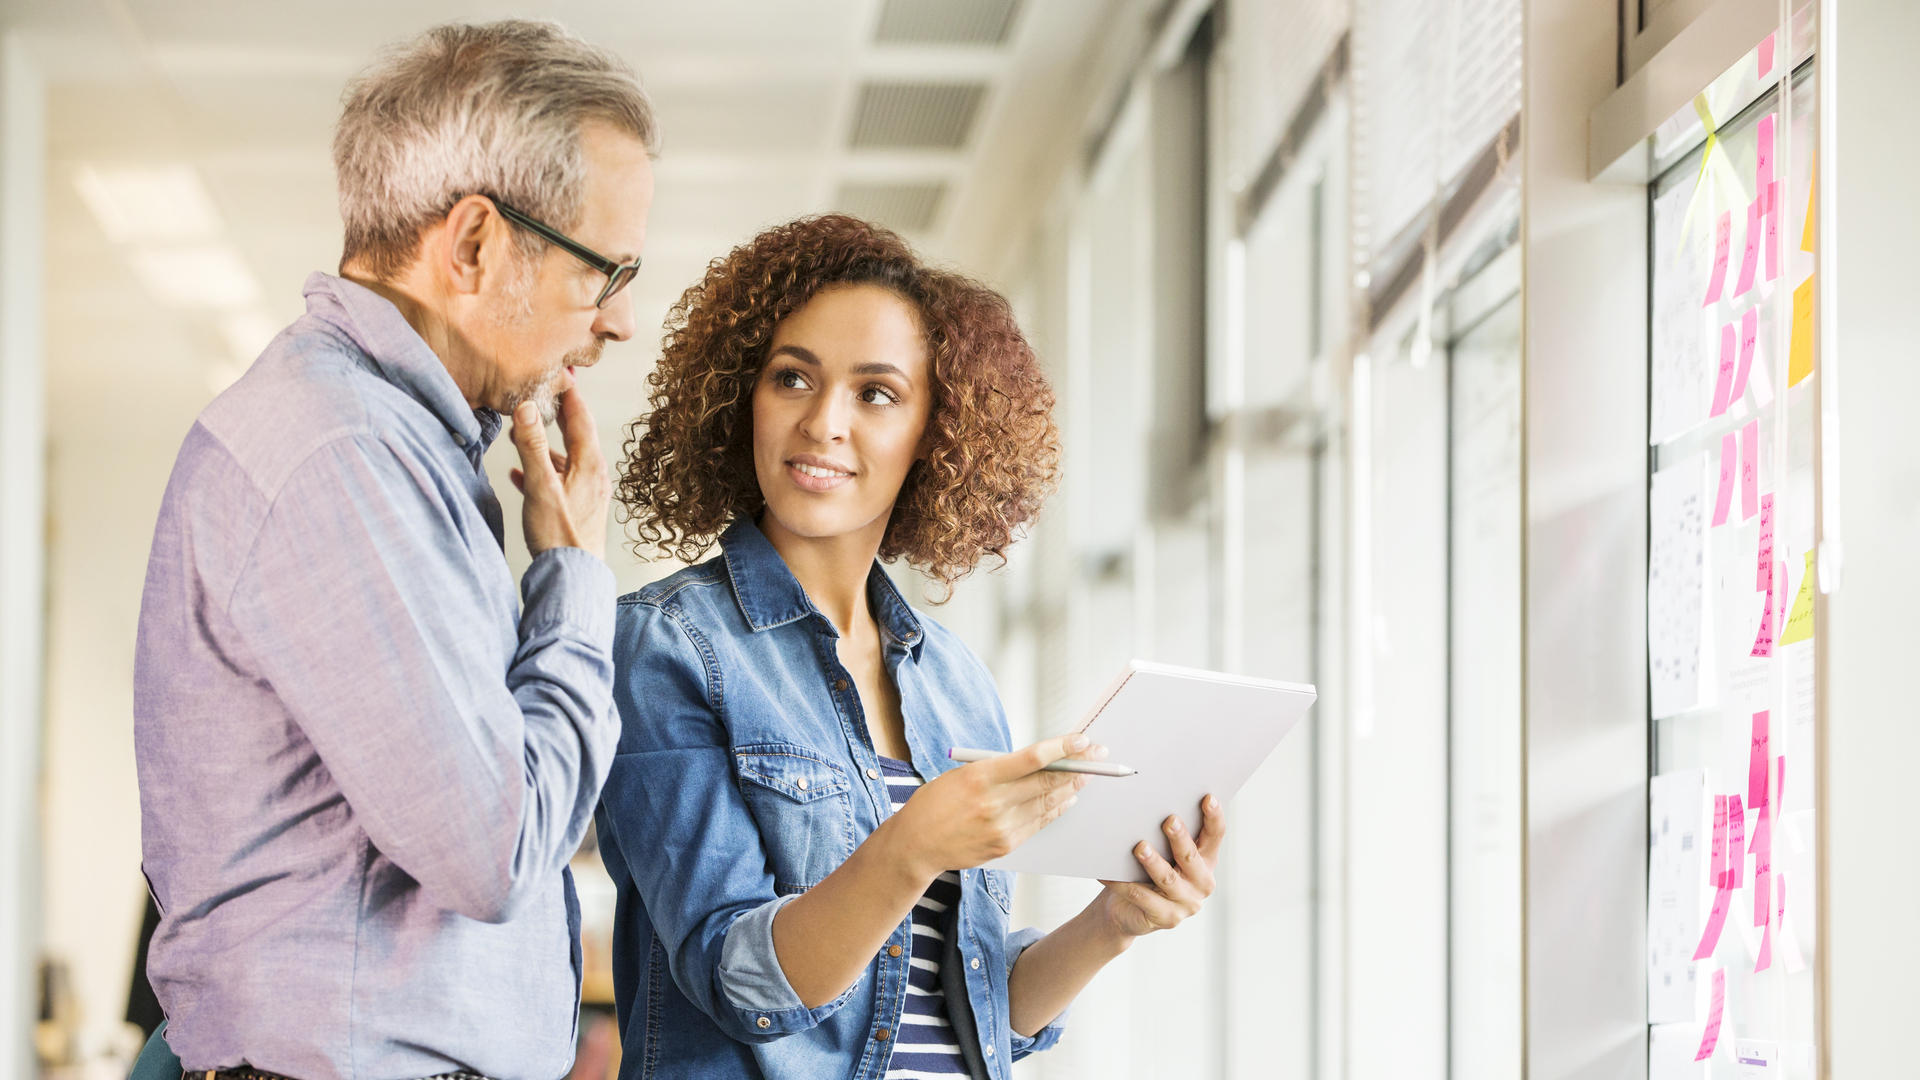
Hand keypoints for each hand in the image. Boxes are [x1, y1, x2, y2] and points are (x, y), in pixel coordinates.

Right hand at [509, 389, 609, 557]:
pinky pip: (558, 480)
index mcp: (590, 465)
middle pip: (575, 435)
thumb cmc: (559, 536)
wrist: (573, 578)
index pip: (581, 418)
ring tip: (520, 432)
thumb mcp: (541, 487)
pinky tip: (519, 474)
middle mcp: (593, 475)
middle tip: (543, 393)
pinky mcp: (576, 509)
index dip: (570, 394)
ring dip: (543, 444)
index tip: (561, 373)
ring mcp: (586, 492)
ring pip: (564, 458)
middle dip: (557, 414)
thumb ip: (532, 447)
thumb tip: (528, 408)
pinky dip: (541, 470)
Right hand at [878, 735, 1103, 880]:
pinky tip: (1068, 798)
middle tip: (1098, 755)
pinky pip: (1040, 823)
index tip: (1082, 739)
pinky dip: (1057, 808)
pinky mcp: (1006, 846)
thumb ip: (999, 769)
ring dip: (1072, 787)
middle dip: (1078, 766)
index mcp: (980, 777)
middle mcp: (994, 804)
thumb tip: (1039, 761)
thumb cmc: (935, 802)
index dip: (1062, 748)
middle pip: (1048, 782)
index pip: (1032, 759)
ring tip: (1088, 774)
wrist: (916, 845)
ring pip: (1049, 803)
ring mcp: (1002, 828)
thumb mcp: (962, 774)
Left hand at [1094, 795, 1224, 938]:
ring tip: (1140, 847)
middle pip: (1191, 857)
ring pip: (1168, 879)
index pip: (1215, 836)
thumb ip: (1166, 834)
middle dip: (1180, 838)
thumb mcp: (1163, 852)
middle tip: (1169, 820)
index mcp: (1206, 860)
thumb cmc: (1146, 871)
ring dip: (1153, 862)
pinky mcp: (1166, 918)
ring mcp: (1186, 903)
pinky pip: (1140, 897)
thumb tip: (1150, 803)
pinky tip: (1107, 873)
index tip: (1208, 798)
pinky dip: (1122, 884)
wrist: (1127, 910)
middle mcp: (1201, 882)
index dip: (1214, 817)